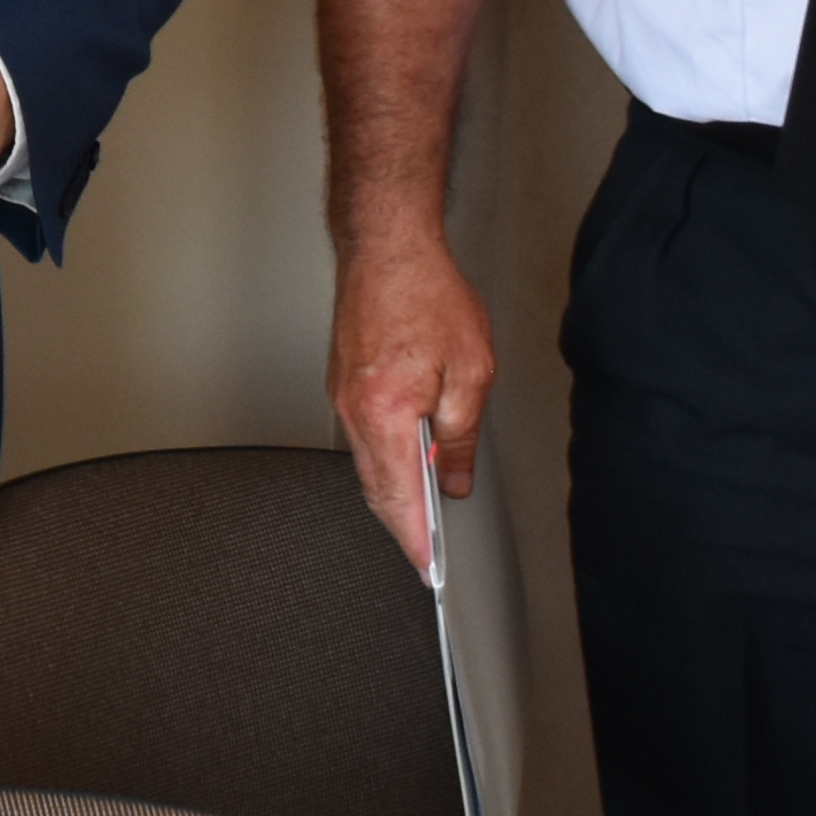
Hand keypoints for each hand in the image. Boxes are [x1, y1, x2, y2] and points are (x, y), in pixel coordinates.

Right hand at [330, 232, 496, 564]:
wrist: (387, 247)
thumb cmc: (426, 294)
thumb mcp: (471, 370)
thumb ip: (461, 434)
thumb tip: (453, 477)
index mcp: (385, 412)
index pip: (398, 497)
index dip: (414, 540)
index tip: (427, 568)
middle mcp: (355, 409)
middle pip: (375, 488)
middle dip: (402, 525)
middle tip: (426, 551)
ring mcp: (343, 396)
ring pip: (366, 465)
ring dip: (393, 492)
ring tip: (423, 511)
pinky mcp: (343, 382)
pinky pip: (362, 437)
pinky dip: (382, 460)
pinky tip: (406, 460)